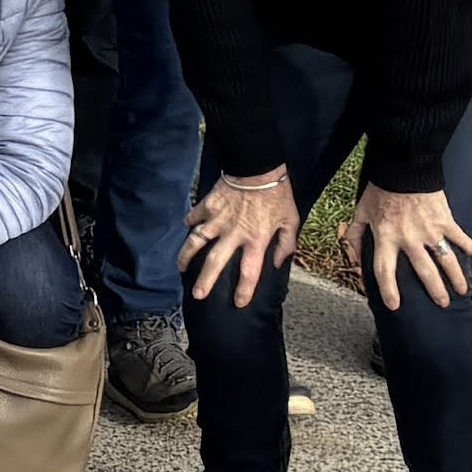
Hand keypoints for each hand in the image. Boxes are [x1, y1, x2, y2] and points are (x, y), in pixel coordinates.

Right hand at [180, 168, 297, 304]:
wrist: (257, 168)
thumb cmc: (278, 195)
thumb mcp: (291, 221)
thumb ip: (285, 244)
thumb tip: (277, 262)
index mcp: (256, 240)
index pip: (249, 271)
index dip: (244, 289)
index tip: (238, 303)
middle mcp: (233, 233)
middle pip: (215, 261)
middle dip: (205, 280)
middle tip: (197, 295)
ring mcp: (217, 219)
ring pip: (196, 241)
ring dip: (187, 255)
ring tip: (180, 267)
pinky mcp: (208, 205)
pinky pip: (195, 216)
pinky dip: (189, 222)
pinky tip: (186, 228)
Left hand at [344, 184, 471, 311]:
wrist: (404, 168)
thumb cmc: (380, 190)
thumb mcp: (361, 211)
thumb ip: (355, 233)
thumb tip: (350, 252)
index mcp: (386, 238)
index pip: (384, 271)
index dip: (388, 290)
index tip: (395, 306)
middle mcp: (409, 239)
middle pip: (424, 272)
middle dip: (435, 291)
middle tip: (443, 304)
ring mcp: (430, 231)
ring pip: (446, 260)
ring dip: (456, 277)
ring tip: (462, 290)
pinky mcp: (445, 220)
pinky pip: (459, 237)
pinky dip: (466, 246)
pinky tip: (471, 254)